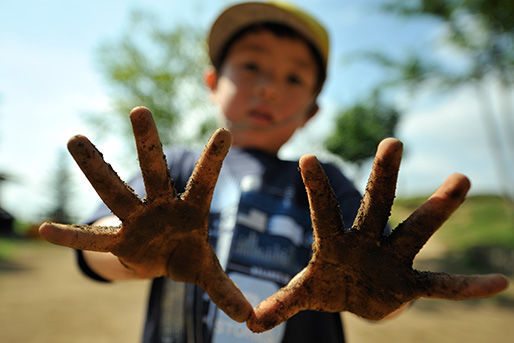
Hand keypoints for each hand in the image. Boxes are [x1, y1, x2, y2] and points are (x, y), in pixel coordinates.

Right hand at [39, 107, 251, 321]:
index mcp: (190, 210)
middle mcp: (161, 207)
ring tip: (75, 138)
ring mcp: (136, 220)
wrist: (162, 260)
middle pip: (154, 171)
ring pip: (116, 190)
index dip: (213, 159)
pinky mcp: (118, 239)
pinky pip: (92, 239)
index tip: (224, 132)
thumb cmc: (188, 255)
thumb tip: (249, 318)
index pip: (203, 181)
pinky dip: (72, 237)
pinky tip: (44, 229)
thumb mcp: (207, 271)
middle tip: (140, 109)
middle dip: (148, 143)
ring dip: (97, 168)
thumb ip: (224, 289)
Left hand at [247, 138, 508, 331]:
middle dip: (382, 175)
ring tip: (461, 178)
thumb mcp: (305, 293)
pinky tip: (500, 282)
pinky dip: (467, 286)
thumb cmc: (329, 285)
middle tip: (391, 140)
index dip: (316, 187)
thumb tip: (249, 323)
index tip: (309, 156)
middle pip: (375, 203)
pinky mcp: (410, 283)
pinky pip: (441, 285)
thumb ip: (282, 303)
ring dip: (436, 207)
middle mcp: (367, 240)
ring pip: (416, 229)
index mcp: (335, 240)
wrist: (356, 298)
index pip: (324, 210)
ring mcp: (392, 259)